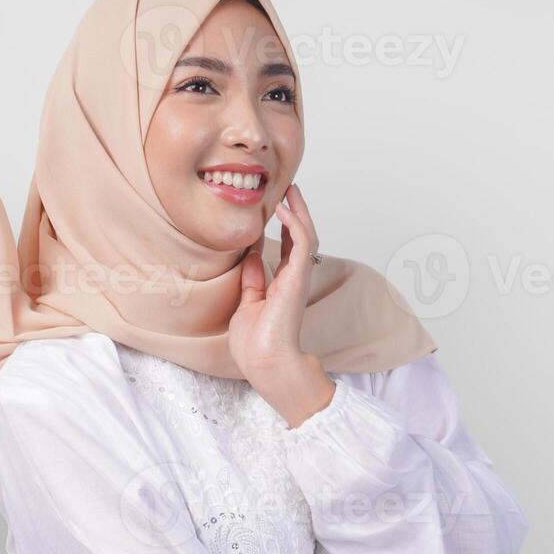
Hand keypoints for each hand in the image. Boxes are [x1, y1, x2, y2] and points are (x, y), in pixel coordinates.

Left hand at [228, 183, 335, 426]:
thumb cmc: (257, 345)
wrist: (266, 363)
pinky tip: (284, 210)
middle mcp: (294, 279)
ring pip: (306, 236)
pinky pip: (302, 245)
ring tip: (291, 191)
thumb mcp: (248, 305)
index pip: (289, 248)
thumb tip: (250, 258)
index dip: (286, 226)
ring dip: (300, 212)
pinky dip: (295, 225)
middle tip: (290, 190)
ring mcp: (298, 278)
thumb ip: (252, 281)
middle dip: (297, 212)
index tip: (279, 208)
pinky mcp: (297, 279)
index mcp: (283, 285)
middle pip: (302, 237)